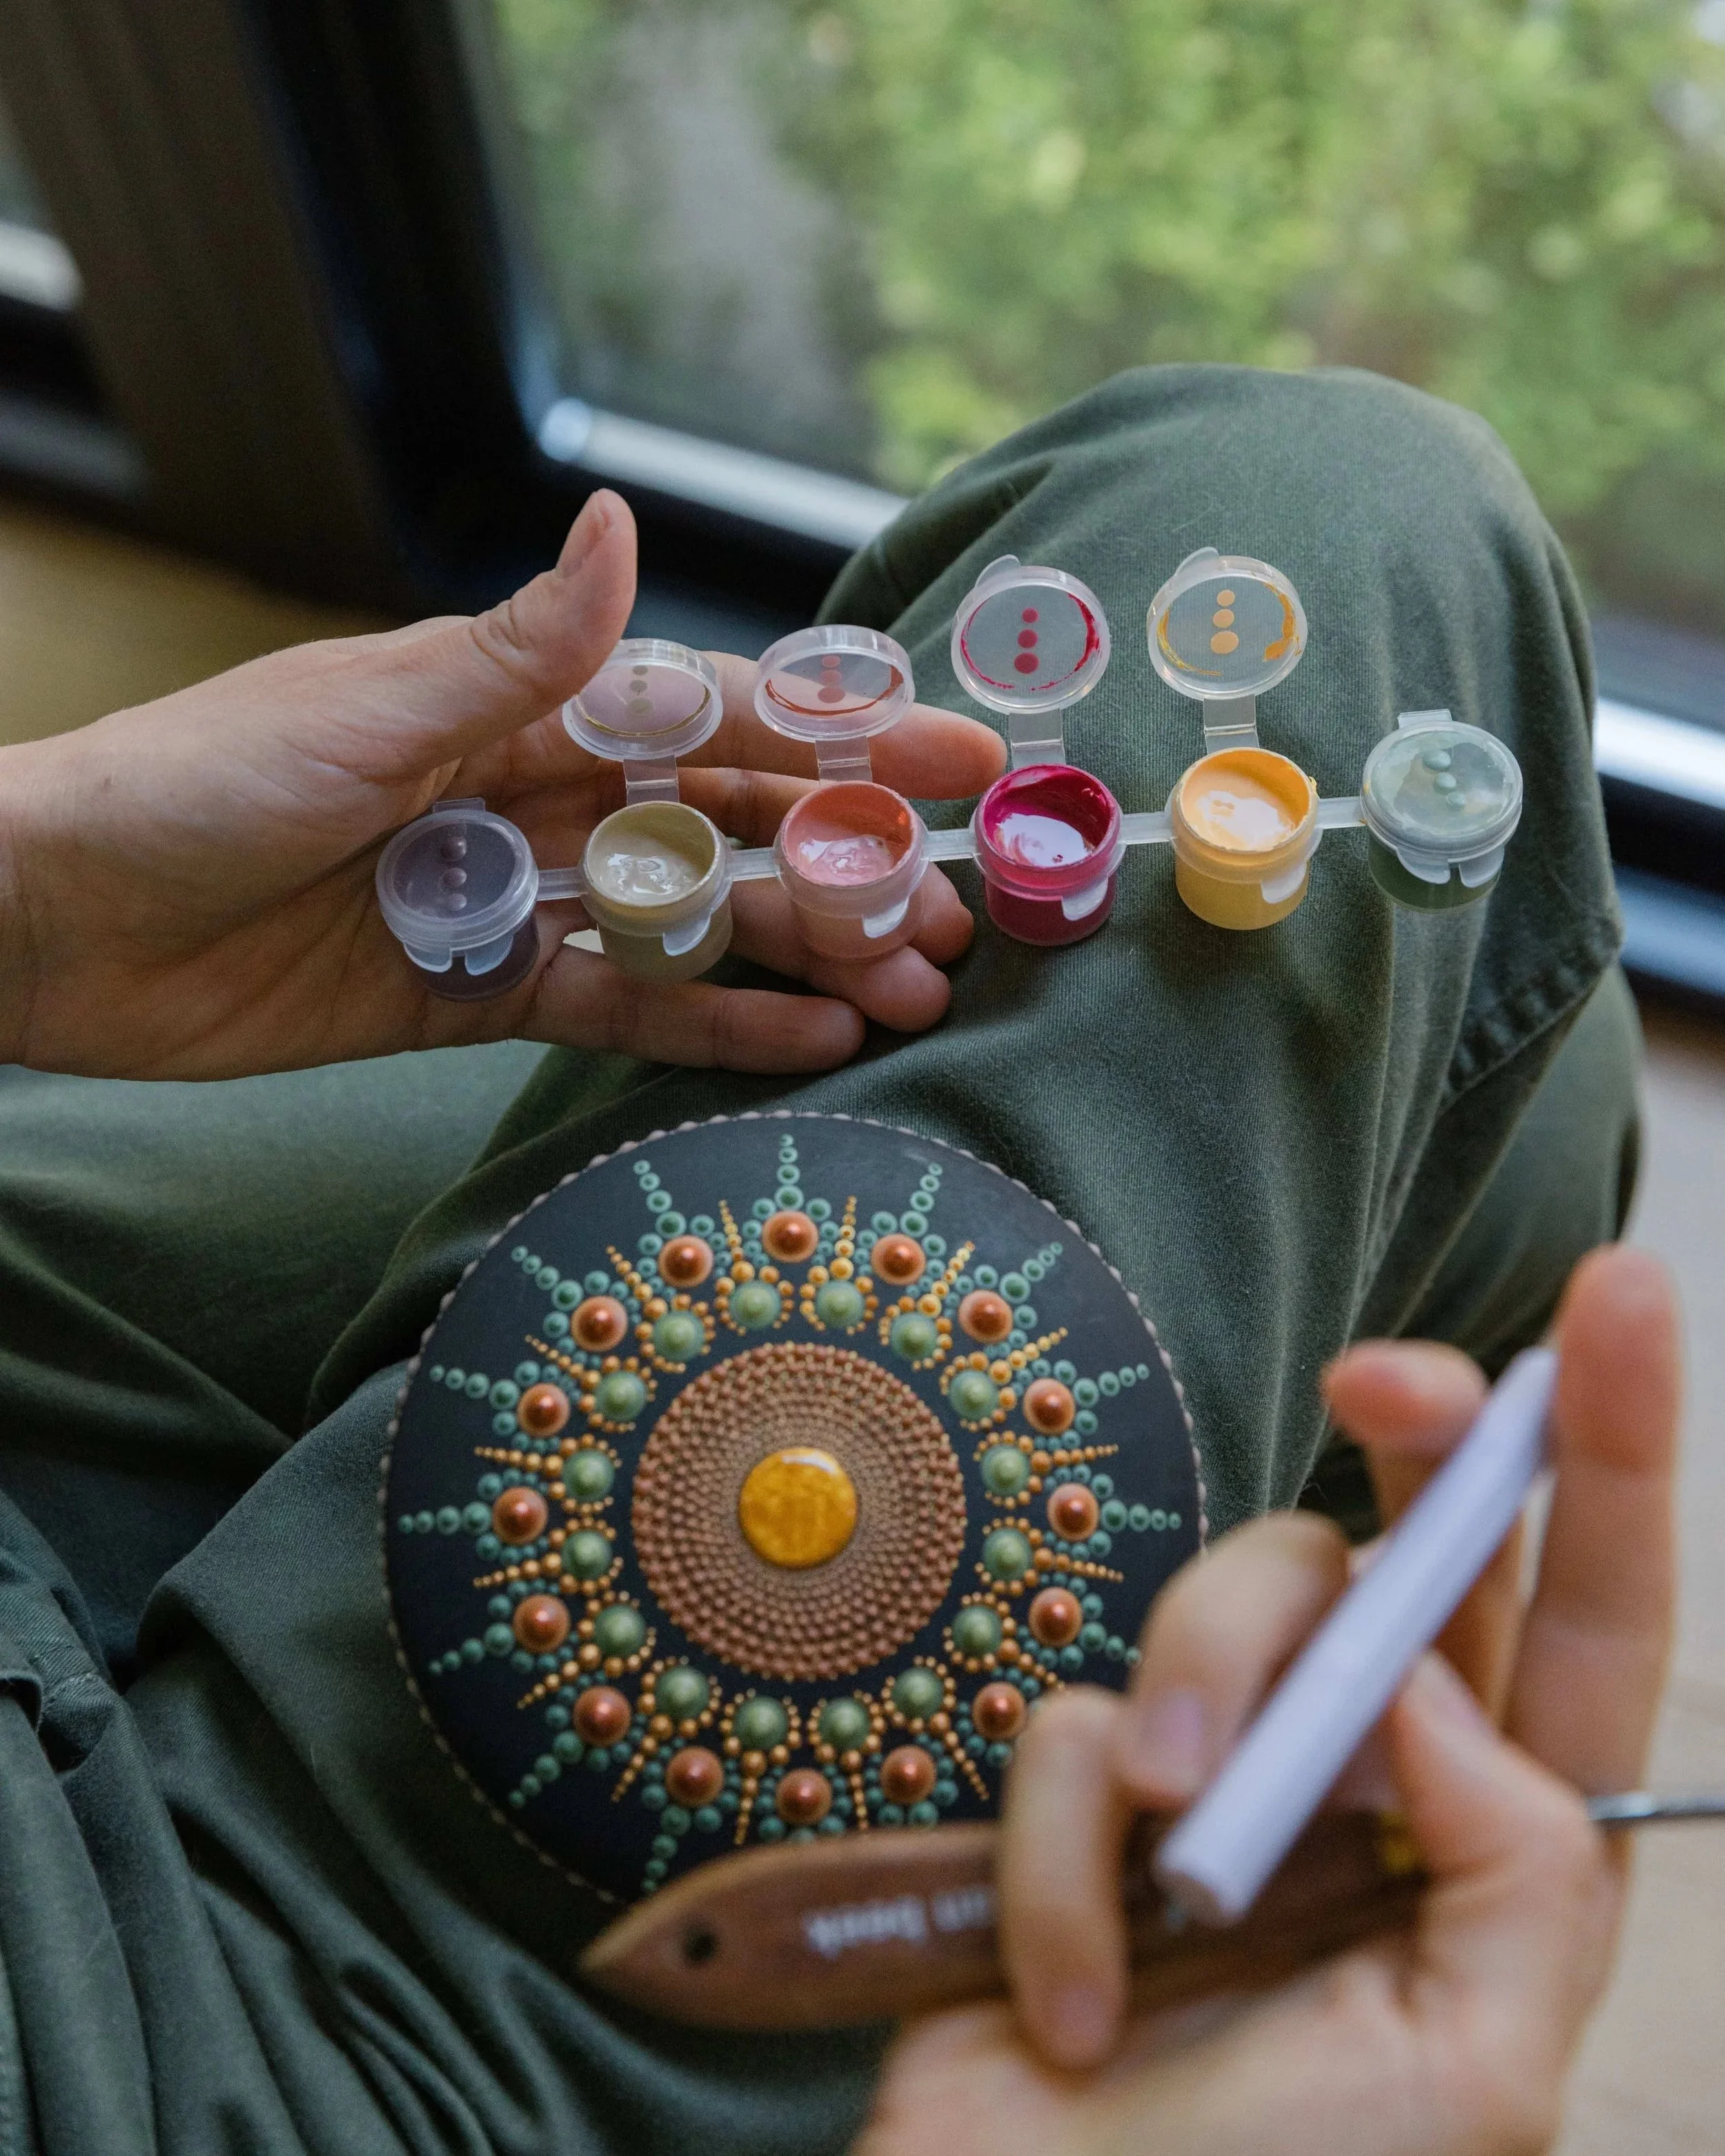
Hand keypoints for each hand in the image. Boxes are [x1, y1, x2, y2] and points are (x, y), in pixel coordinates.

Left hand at [0, 491, 1004, 1079]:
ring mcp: (509, 900)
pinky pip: (612, 1009)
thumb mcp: (369, 708)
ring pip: (686, 925)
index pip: (710, 712)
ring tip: (909, 992)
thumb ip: (518, 648)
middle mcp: (529, 795)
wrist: (52, 921)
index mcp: (513, 701)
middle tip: (959, 916)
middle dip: (843, 865)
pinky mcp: (473, 996)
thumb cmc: (194, 784)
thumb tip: (624, 521)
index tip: (957, 759)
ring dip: (799, 955)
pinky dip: (705, 1025)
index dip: (838, 734)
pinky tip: (803, 1043)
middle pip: (721, 828)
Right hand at [861, 1245, 1678, 2155]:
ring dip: (1202, 1695)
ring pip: (1234, 1602)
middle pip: (1405, 1542)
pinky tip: (1074, 1999)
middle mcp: (1370, 1781)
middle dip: (1410, 1437)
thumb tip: (1433, 1690)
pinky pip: (1075, 1730)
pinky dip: (1067, 1863)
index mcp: (1497, 1847)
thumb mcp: (1474, 2080)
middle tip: (1388, 1379)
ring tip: (1168, 1850)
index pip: (1582, 1622)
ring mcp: (1220, 1775)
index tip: (1619, 1296)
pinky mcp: (1080, 1793)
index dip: (1611, 1456)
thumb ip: (1516, 1872)